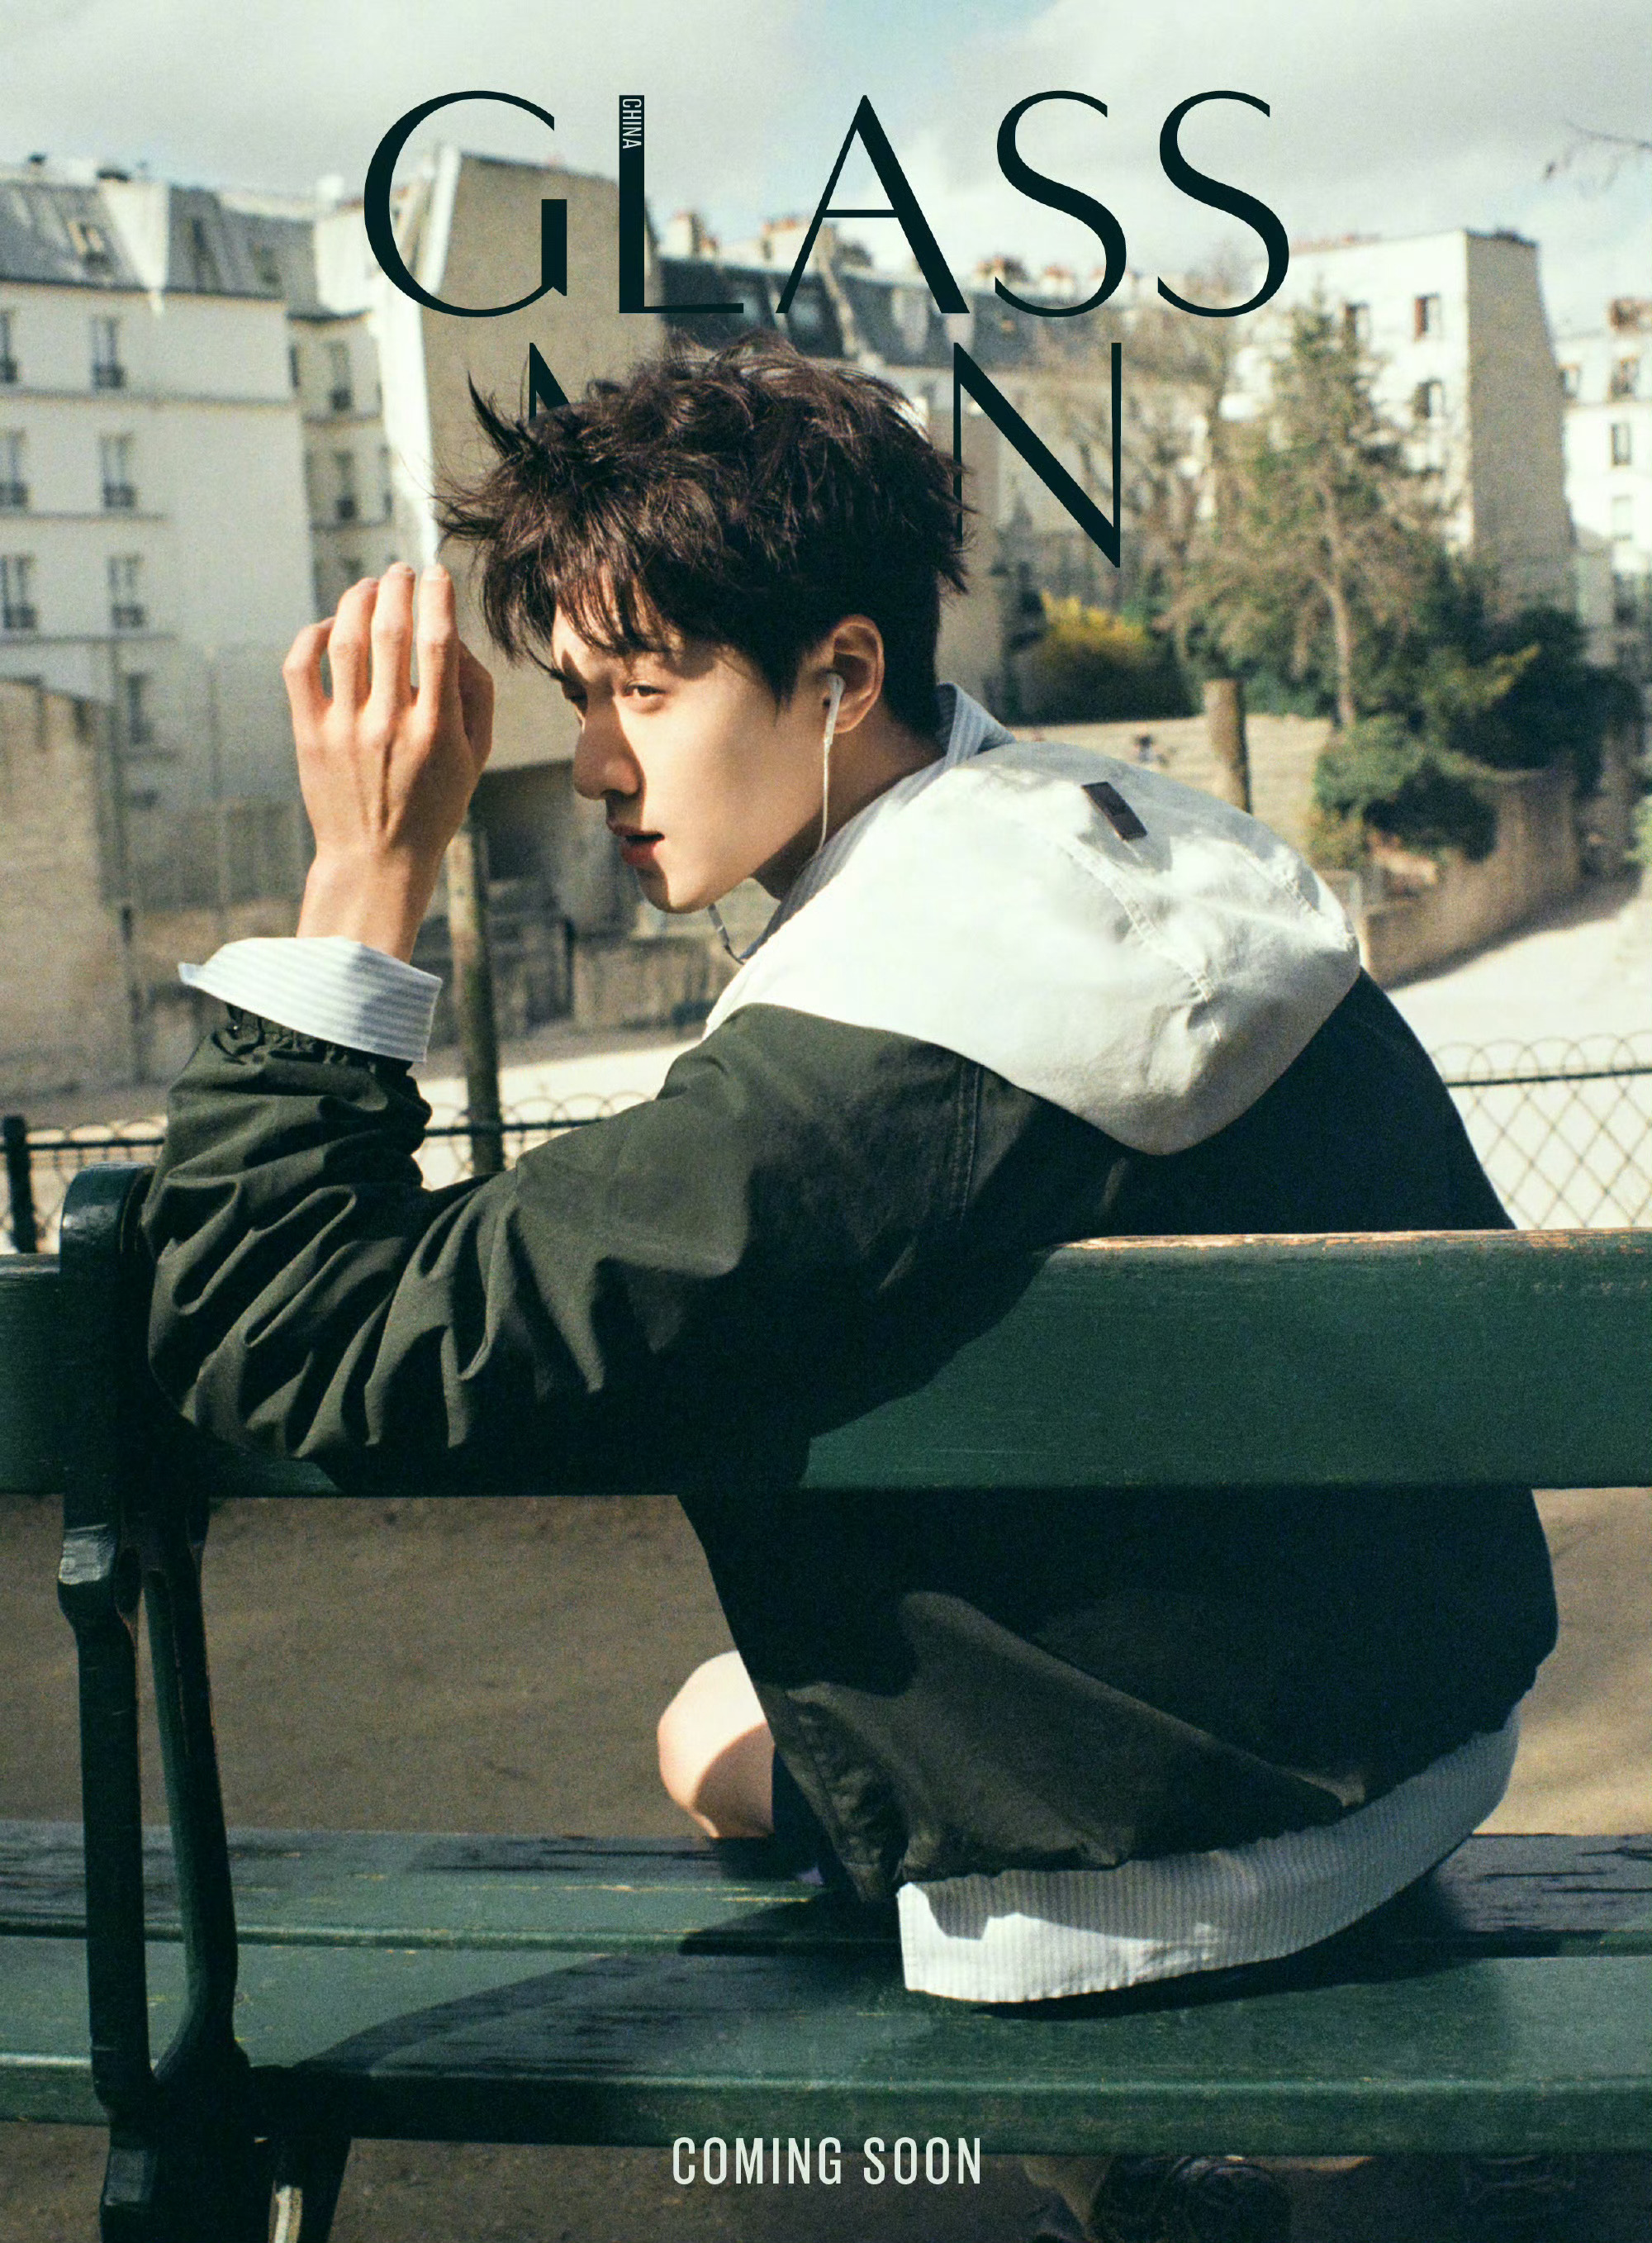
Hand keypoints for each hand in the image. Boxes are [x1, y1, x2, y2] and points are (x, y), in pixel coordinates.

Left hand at [285, 563, 494, 958]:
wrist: (376, 859)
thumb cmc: (434, 805)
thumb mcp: (475, 758)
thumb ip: (475, 695)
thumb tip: (453, 635)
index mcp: (436, 729)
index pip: (438, 639)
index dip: (436, 594)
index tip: (435, 574)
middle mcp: (389, 724)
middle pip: (389, 627)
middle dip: (396, 585)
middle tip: (400, 570)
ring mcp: (345, 729)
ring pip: (344, 638)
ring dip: (356, 599)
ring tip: (368, 587)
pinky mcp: (309, 735)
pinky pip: (301, 666)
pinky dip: (312, 634)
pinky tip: (329, 627)